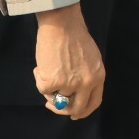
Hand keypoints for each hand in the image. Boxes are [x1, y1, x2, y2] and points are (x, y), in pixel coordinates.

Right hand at [33, 4, 104, 119]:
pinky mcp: (52, 81)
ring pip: (56, 98)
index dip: (83, 111)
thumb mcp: (91, 58)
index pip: (94, 102)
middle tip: (52, 105)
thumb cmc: (74, 36)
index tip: (74, 114)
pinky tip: (41, 66)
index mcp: (98, 76)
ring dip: (49, 87)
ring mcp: (69, 84)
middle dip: (62, 109)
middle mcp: (86, 83)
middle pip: (76, 108)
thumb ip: (87, 77)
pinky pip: (43, 90)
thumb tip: (74, 95)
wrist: (61, 23)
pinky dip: (39, 79)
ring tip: (46, 69)